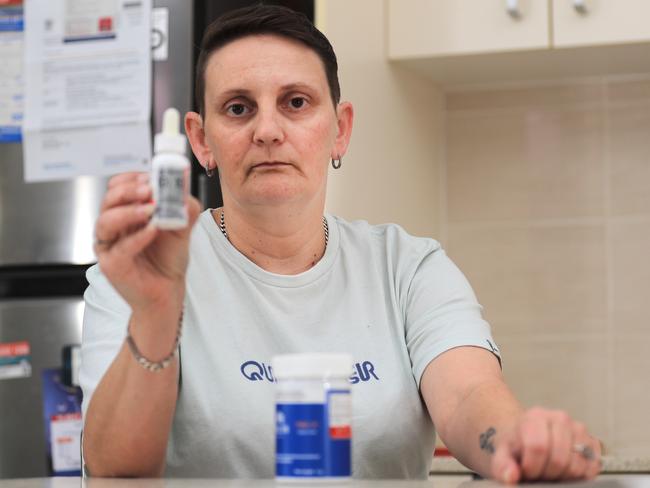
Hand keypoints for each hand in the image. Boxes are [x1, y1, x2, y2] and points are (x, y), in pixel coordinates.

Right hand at [94, 172, 201, 313]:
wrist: (168, 292)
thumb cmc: (168, 259)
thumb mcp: (182, 227)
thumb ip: (184, 208)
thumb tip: (185, 189)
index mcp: (125, 213)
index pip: (118, 187)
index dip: (132, 179)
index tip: (151, 177)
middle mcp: (113, 227)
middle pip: (108, 199)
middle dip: (129, 191)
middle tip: (150, 190)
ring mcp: (109, 246)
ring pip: (106, 221)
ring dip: (129, 211)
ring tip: (152, 209)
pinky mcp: (112, 265)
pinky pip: (120, 248)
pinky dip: (137, 237)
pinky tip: (153, 230)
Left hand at [491, 407, 601, 483]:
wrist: (529, 438)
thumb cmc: (517, 446)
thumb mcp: (502, 454)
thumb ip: (502, 466)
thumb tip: (510, 477)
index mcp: (535, 416)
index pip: (538, 446)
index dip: (532, 467)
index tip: (526, 471)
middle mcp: (560, 418)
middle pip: (559, 459)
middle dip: (547, 474)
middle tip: (538, 474)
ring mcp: (579, 429)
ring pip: (577, 466)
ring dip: (562, 477)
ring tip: (549, 471)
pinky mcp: (593, 443)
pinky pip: (591, 469)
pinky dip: (578, 477)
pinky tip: (563, 472)